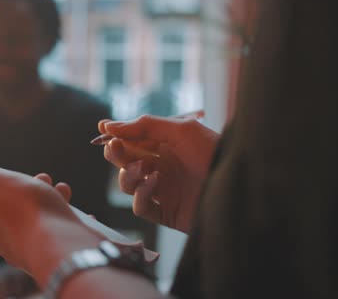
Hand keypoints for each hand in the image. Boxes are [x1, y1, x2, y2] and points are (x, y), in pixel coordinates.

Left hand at [0, 153, 103, 285]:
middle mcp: (12, 242)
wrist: (61, 241)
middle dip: (25, 194)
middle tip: (40, 179)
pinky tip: (86, 215)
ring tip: (60, 188)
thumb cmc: (20, 210)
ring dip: (50, 201)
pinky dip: (72, 221)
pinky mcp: (64, 248)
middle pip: (12, 219)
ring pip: (41, 223)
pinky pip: (67, 235)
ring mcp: (39, 246)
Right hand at [100, 115, 218, 232]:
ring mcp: (163, 190)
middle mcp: (162, 167)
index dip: (116, 134)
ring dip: (127, 175)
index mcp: (166, 146)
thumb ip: (145, 126)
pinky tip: (154, 184)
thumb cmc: (212, 153)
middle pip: (125, 161)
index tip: (102, 129)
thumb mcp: (181, 130)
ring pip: (128, 184)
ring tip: (141, 168)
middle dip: (116, 154)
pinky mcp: (166, 213)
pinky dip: (141, 195)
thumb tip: (109, 126)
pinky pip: (140, 206)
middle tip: (113, 147)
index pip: (132, 140)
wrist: (235, 187)